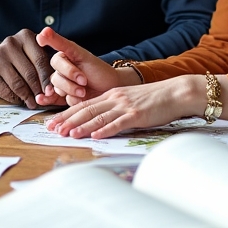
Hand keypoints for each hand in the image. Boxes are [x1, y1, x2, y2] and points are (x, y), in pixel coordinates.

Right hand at [0, 29, 53, 109]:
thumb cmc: (20, 57)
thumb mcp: (33, 51)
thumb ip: (46, 62)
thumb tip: (55, 87)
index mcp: (26, 36)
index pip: (40, 60)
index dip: (46, 78)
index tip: (51, 92)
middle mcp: (11, 43)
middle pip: (29, 73)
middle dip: (38, 90)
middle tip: (43, 100)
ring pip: (17, 83)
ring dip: (27, 97)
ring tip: (33, 103)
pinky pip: (6, 89)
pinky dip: (15, 98)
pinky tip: (21, 100)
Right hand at [34, 27, 126, 105]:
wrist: (110, 89)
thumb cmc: (98, 70)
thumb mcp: (80, 54)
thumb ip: (60, 42)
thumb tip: (42, 30)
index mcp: (63, 58)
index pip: (55, 62)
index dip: (68, 70)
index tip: (80, 75)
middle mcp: (60, 72)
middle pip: (55, 78)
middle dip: (71, 82)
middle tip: (85, 82)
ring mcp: (62, 86)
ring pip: (57, 91)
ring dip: (72, 92)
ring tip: (84, 91)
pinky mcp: (64, 99)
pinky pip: (58, 101)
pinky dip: (64, 100)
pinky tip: (58, 99)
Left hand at [46, 77, 197, 139]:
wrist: (176, 92)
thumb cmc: (154, 100)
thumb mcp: (129, 101)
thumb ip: (114, 109)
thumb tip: (99, 123)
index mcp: (111, 95)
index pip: (83, 105)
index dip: (66, 114)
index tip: (52, 123)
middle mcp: (115, 99)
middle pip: (86, 110)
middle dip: (67, 120)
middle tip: (51, 130)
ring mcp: (125, 106)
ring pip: (98, 117)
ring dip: (81, 126)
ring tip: (67, 134)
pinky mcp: (137, 114)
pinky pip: (118, 123)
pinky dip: (105, 130)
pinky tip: (95, 135)